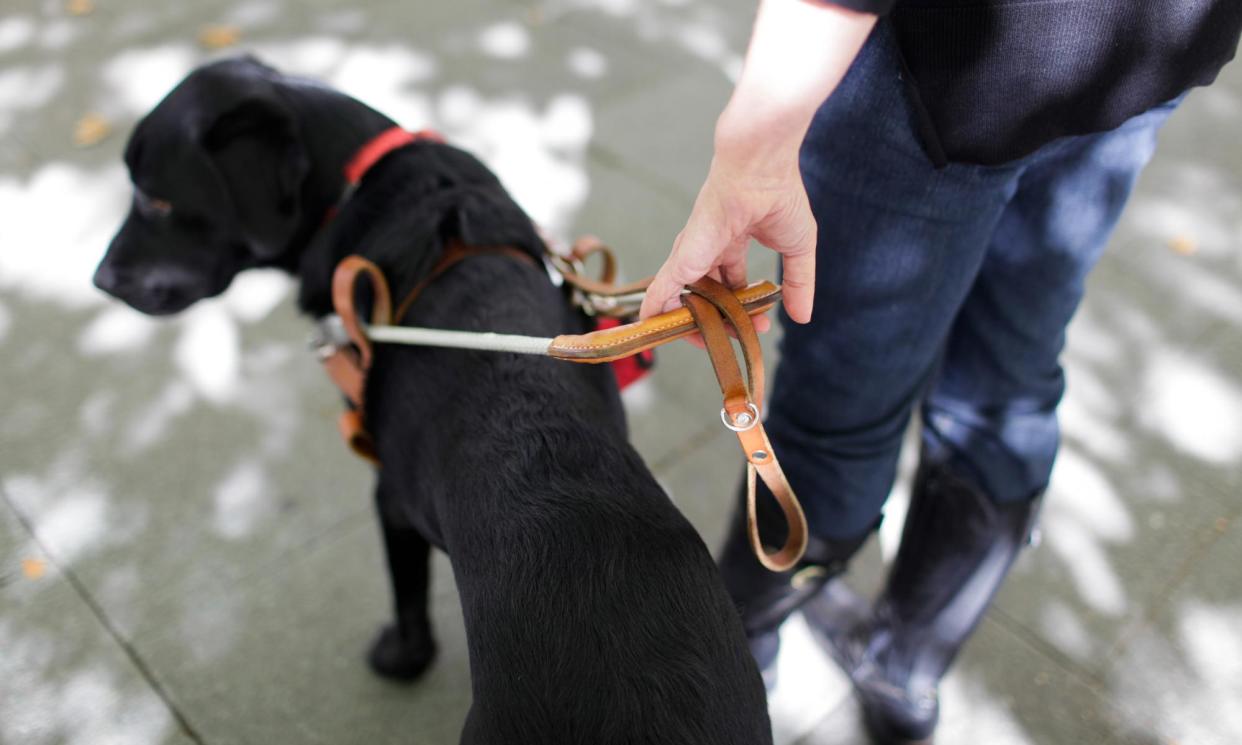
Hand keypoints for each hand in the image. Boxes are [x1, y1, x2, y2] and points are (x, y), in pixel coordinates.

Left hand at [638, 145, 816, 329]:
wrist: (760, 169)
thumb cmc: (780, 195)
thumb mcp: (799, 249)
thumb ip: (799, 284)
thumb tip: (803, 318)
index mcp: (735, 239)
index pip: (733, 283)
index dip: (745, 307)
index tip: (761, 324)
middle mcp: (710, 247)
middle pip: (708, 293)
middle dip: (722, 319)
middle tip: (737, 337)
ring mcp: (695, 251)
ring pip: (686, 295)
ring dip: (694, 320)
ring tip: (703, 340)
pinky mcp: (685, 254)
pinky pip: (665, 287)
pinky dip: (657, 306)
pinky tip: (652, 324)